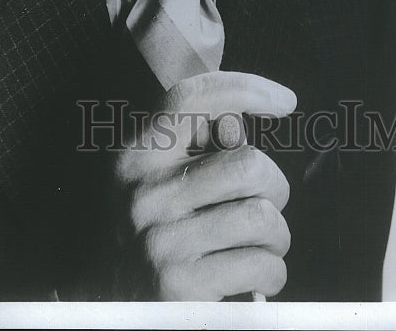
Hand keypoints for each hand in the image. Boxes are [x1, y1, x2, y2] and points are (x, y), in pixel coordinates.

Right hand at [111, 71, 296, 300]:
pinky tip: (254, 278)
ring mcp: (160, 240)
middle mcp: (144, 193)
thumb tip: (241, 121)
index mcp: (139, 158)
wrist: (110, 320)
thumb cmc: (155, 244)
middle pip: (249, 163)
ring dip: (276, 237)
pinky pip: (262, 264)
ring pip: (263, 216)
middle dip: (274, 189)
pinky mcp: (179, 286)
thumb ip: (196, 152)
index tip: (285, 102)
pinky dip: (272, 273)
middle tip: (262, 208)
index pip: (192, 97)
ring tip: (259, 247)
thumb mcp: (159, 188)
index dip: (246, 88)